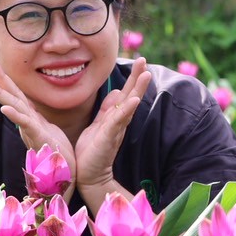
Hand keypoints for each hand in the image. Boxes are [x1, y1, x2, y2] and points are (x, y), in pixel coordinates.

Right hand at [0, 60, 76, 185]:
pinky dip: (16, 116)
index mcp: (32, 119)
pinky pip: (26, 125)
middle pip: (12, 97)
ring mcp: (32, 130)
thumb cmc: (58, 155)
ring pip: (15, 108)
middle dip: (0, 80)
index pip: (17, 95)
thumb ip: (37, 120)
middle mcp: (28, 123)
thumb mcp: (47, 130)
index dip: (7, 80)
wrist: (66, 177)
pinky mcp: (39, 139)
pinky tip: (5, 107)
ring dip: (1, 93)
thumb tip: (29, 110)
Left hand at [73, 56, 150, 197]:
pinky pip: (118, 121)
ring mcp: (115, 129)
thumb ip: (108, 109)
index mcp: (115, 117)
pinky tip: (134, 100)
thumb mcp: (99, 124)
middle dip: (138, 78)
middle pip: (132, 96)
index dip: (133, 78)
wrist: (89, 175)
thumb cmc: (92, 151)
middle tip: (145, 61)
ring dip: (137, 90)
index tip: (140, 61)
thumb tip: (117, 92)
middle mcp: (119, 122)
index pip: (126, 94)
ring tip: (146, 75)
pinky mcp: (108, 138)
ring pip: (129, 106)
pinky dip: (127, 110)